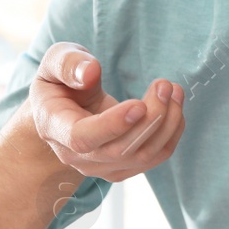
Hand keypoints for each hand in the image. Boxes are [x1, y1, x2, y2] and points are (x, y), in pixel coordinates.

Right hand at [29, 42, 185, 183]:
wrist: (62, 109)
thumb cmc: (60, 81)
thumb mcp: (54, 61)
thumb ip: (67, 63)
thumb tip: (89, 73)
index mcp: (54, 127)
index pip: (83, 138)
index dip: (113, 125)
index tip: (139, 105)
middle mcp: (75, 156)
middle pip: (119, 150)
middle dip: (150, 118)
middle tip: (164, 85)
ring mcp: (99, 166)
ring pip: (142, 156)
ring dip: (167, 123)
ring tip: (174, 90)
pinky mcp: (122, 167)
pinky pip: (154, 157)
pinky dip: (171, 132)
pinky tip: (174, 105)